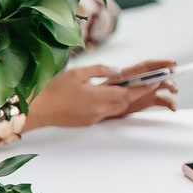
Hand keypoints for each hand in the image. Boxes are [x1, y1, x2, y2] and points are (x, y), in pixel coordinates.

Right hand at [29, 62, 177, 128]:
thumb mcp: (77, 73)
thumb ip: (100, 70)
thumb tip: (118, 70)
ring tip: (131, 88)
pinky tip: (109, 97)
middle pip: (126, 102)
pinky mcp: (88, 122)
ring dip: (126, 99)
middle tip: (148, 82)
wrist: (36, 110)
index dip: (145, 86)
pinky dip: (112, 104)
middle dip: (139, 92)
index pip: (130, 93)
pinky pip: (106, 113)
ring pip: (117, 108)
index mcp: (99, 97)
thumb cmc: (53, 90)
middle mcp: (100, 110)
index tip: (156, 80)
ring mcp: (94, 118)